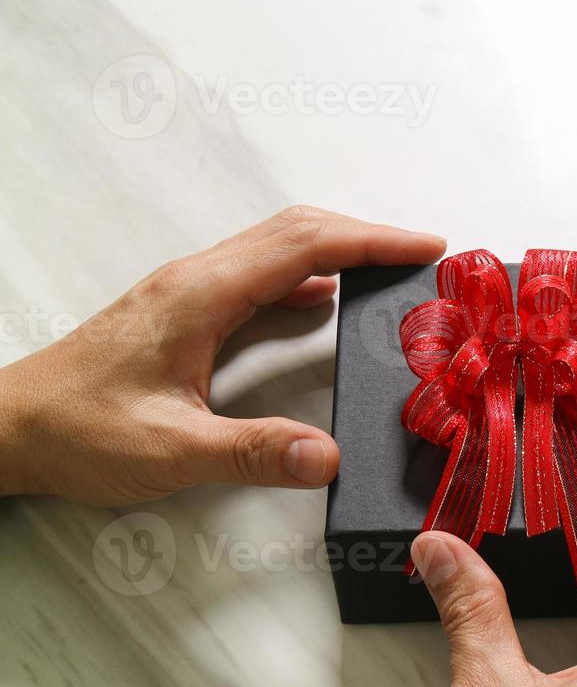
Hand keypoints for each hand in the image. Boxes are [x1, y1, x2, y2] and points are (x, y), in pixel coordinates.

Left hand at [0, 205, 444, 504]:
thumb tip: (326, 456)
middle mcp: (197, 280)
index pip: (306, 246)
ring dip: (340, 250)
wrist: (8, 427)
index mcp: (201, 295)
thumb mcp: (169, 451)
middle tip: (423, 254)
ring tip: (391, 270)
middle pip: (299, 231)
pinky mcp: (186, 311)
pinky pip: (261, 275)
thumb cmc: (75, 431)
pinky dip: (308, 276)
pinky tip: (326, 302)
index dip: (373, 242)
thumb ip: (253, 453)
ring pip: (280, 247)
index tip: (425, 246)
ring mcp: (191, 292)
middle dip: (368, 235)